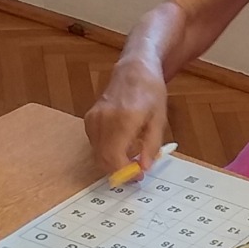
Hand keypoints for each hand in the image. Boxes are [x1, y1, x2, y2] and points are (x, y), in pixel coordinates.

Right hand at [84, 59, 169, 176]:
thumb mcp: (159, 120)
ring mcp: (94, 119)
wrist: (134, 70)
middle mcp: (104, 120)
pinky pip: (94, 144)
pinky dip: (106, 151)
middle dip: (119, 171)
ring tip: (130, 156)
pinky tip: (120, 144)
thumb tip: (144, 167)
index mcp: (124, 119)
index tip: (138, 176)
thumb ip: (152, 145)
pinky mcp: (89, 119)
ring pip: (97, 154)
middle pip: (103, 159)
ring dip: (112, 162)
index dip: (126, 172)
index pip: (115, 157)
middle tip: (135, 171)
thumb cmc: (150, 92)